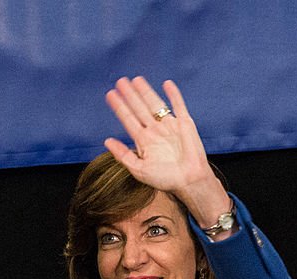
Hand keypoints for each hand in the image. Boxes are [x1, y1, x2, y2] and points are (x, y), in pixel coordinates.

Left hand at [104, 77, 229, 225]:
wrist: (189, 181)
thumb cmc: (165, 179)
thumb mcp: (139, 169)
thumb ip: (123, 155)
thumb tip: (106, 141)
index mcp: (143, 141)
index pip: (128, 119)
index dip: (119, 107)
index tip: (110, 95)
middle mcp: (155, 131)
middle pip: (139, 108)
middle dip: (130, 95)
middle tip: (120, 81)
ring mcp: (169, 126)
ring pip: (155, 104)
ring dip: (146, 92)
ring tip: (136, 80)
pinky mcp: (185, 124)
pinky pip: (179, 106)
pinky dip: (174, 95)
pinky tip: (166, 84)